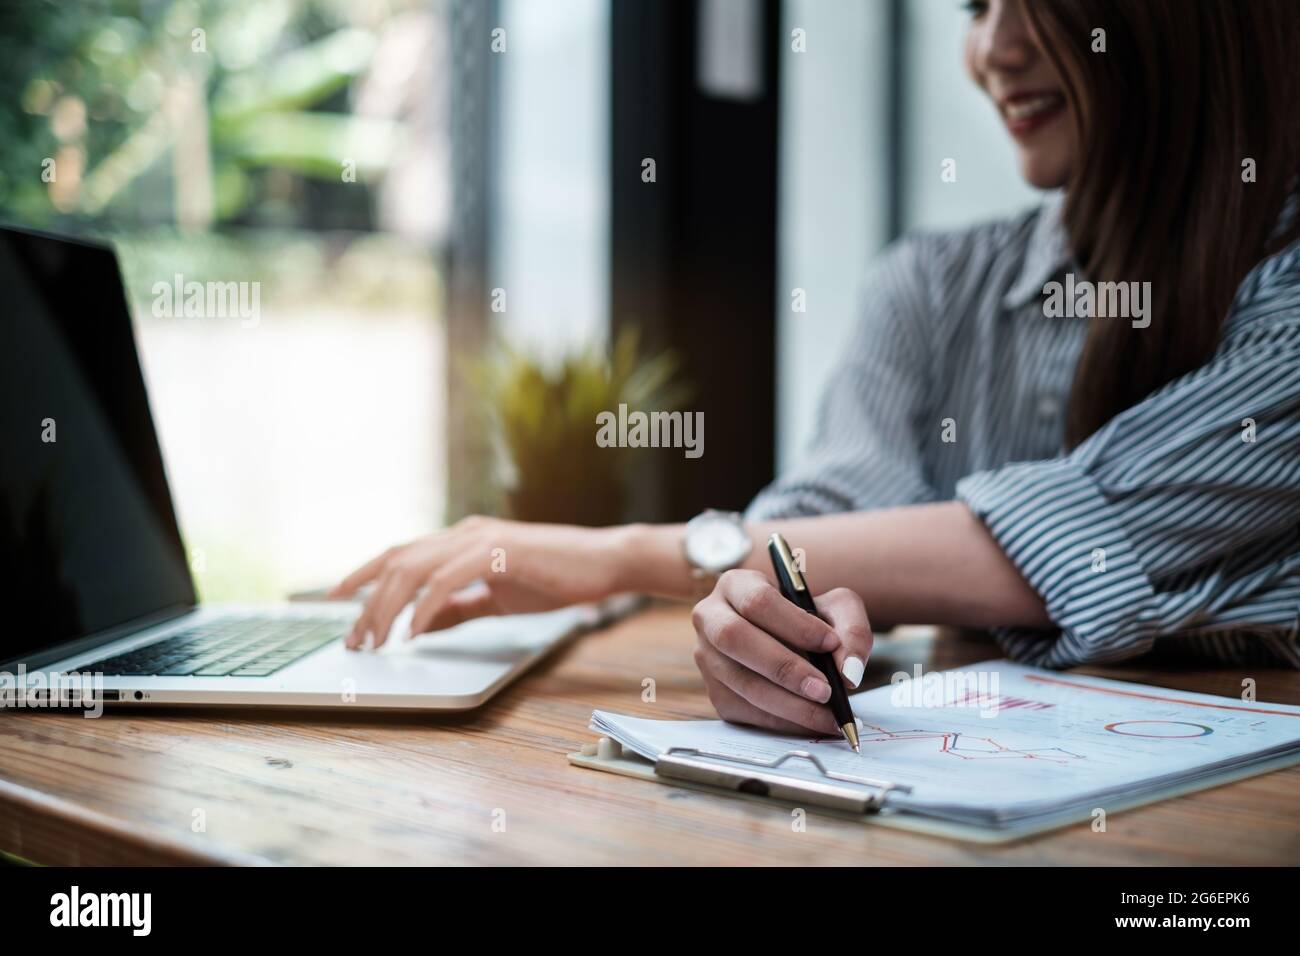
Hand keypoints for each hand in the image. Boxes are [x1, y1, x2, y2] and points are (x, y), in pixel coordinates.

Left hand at [331, 516, 628, 649]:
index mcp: (461, 541)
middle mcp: (463, 533)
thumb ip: (459, 608)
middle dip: (367, 602)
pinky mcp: (496, 551)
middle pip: (396, 562)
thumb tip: (420, 625)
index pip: (399, 553)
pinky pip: (446, 580)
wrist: (603, 563)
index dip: (363, 574)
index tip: (338, 600)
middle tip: (352, 639)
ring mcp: (478, 539)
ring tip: (375, 640)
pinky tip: (413, 632)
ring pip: (413, 569)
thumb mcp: (497, 598)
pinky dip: (424, 606)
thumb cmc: (556, 578)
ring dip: (387, 607)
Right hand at [690, 569, 873, 735]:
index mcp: (736, 585)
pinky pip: (745, 710)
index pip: (757, 601)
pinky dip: (782, 722)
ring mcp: (707, 658)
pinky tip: (810, 722)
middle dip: (784, 668)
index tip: (830, 643)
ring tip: (828, 715)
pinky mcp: (715, 693)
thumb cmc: (809, 619)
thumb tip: (849, 673)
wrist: (791, 641)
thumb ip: (852, 630)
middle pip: (735, 639)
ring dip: (788, 704)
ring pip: (741, 682)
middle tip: (825, 690)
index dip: (794, 625)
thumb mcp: (837, 608)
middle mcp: (710, 618)